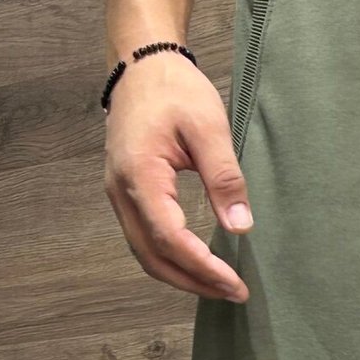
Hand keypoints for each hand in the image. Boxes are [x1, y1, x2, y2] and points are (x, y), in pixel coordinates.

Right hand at [103, 50, 252, 302]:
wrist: (141, 65)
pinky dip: (170, 259)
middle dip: (194, 282)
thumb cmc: (174, 90)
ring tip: (219, 286)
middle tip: (233, 294)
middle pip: (153, 257)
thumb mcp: (209, 127)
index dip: (203, 267)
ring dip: (181, 275)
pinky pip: (143, 239)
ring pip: (145, 253)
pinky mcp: (125, 194)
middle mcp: (121, 192)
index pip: (170, 239)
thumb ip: (224, 178)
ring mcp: (118, 195)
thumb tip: (240, 228)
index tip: (235, 284)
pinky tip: (197, 263)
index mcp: (140, 176)